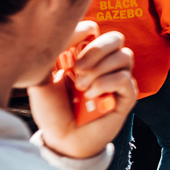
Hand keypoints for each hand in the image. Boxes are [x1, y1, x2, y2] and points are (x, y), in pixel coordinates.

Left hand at [31, 23, 136, 161]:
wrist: (61, 139)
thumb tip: (65, 31)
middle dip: (96, 49)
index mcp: (83, 55)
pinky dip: (106, 83)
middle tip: (77, 68)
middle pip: (115, 38)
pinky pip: (125, 77)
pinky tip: (91, 95)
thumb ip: (51, 52)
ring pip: (124, 55)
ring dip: (100, 69)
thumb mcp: (42, 78)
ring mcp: (116, 79)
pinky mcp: (126, 95)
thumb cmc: (51, 110)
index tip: (65, 50)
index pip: (93, 30)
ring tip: (82, 86)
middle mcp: (103, 64)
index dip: (82, 34)